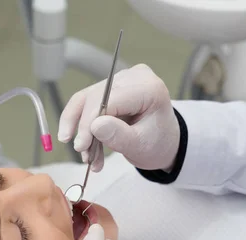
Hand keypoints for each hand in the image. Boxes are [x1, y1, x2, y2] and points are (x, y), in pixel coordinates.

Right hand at [58, 64, 179, 172]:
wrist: (163, 142)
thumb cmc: (157, 143)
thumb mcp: (140, 146)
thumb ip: (119, 136)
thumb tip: (94, 125)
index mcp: (149, 88)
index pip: (109, 99)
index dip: (90, 122)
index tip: (81, 146)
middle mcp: (135, 77)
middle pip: (95, 97)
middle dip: (85, 128)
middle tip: (83, 154)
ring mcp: (123, 79)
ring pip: (86, 99)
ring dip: (81, 129)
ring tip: (86, 156)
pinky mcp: (112, 86)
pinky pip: (88, 102)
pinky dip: (84, 126)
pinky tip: (87, 147)